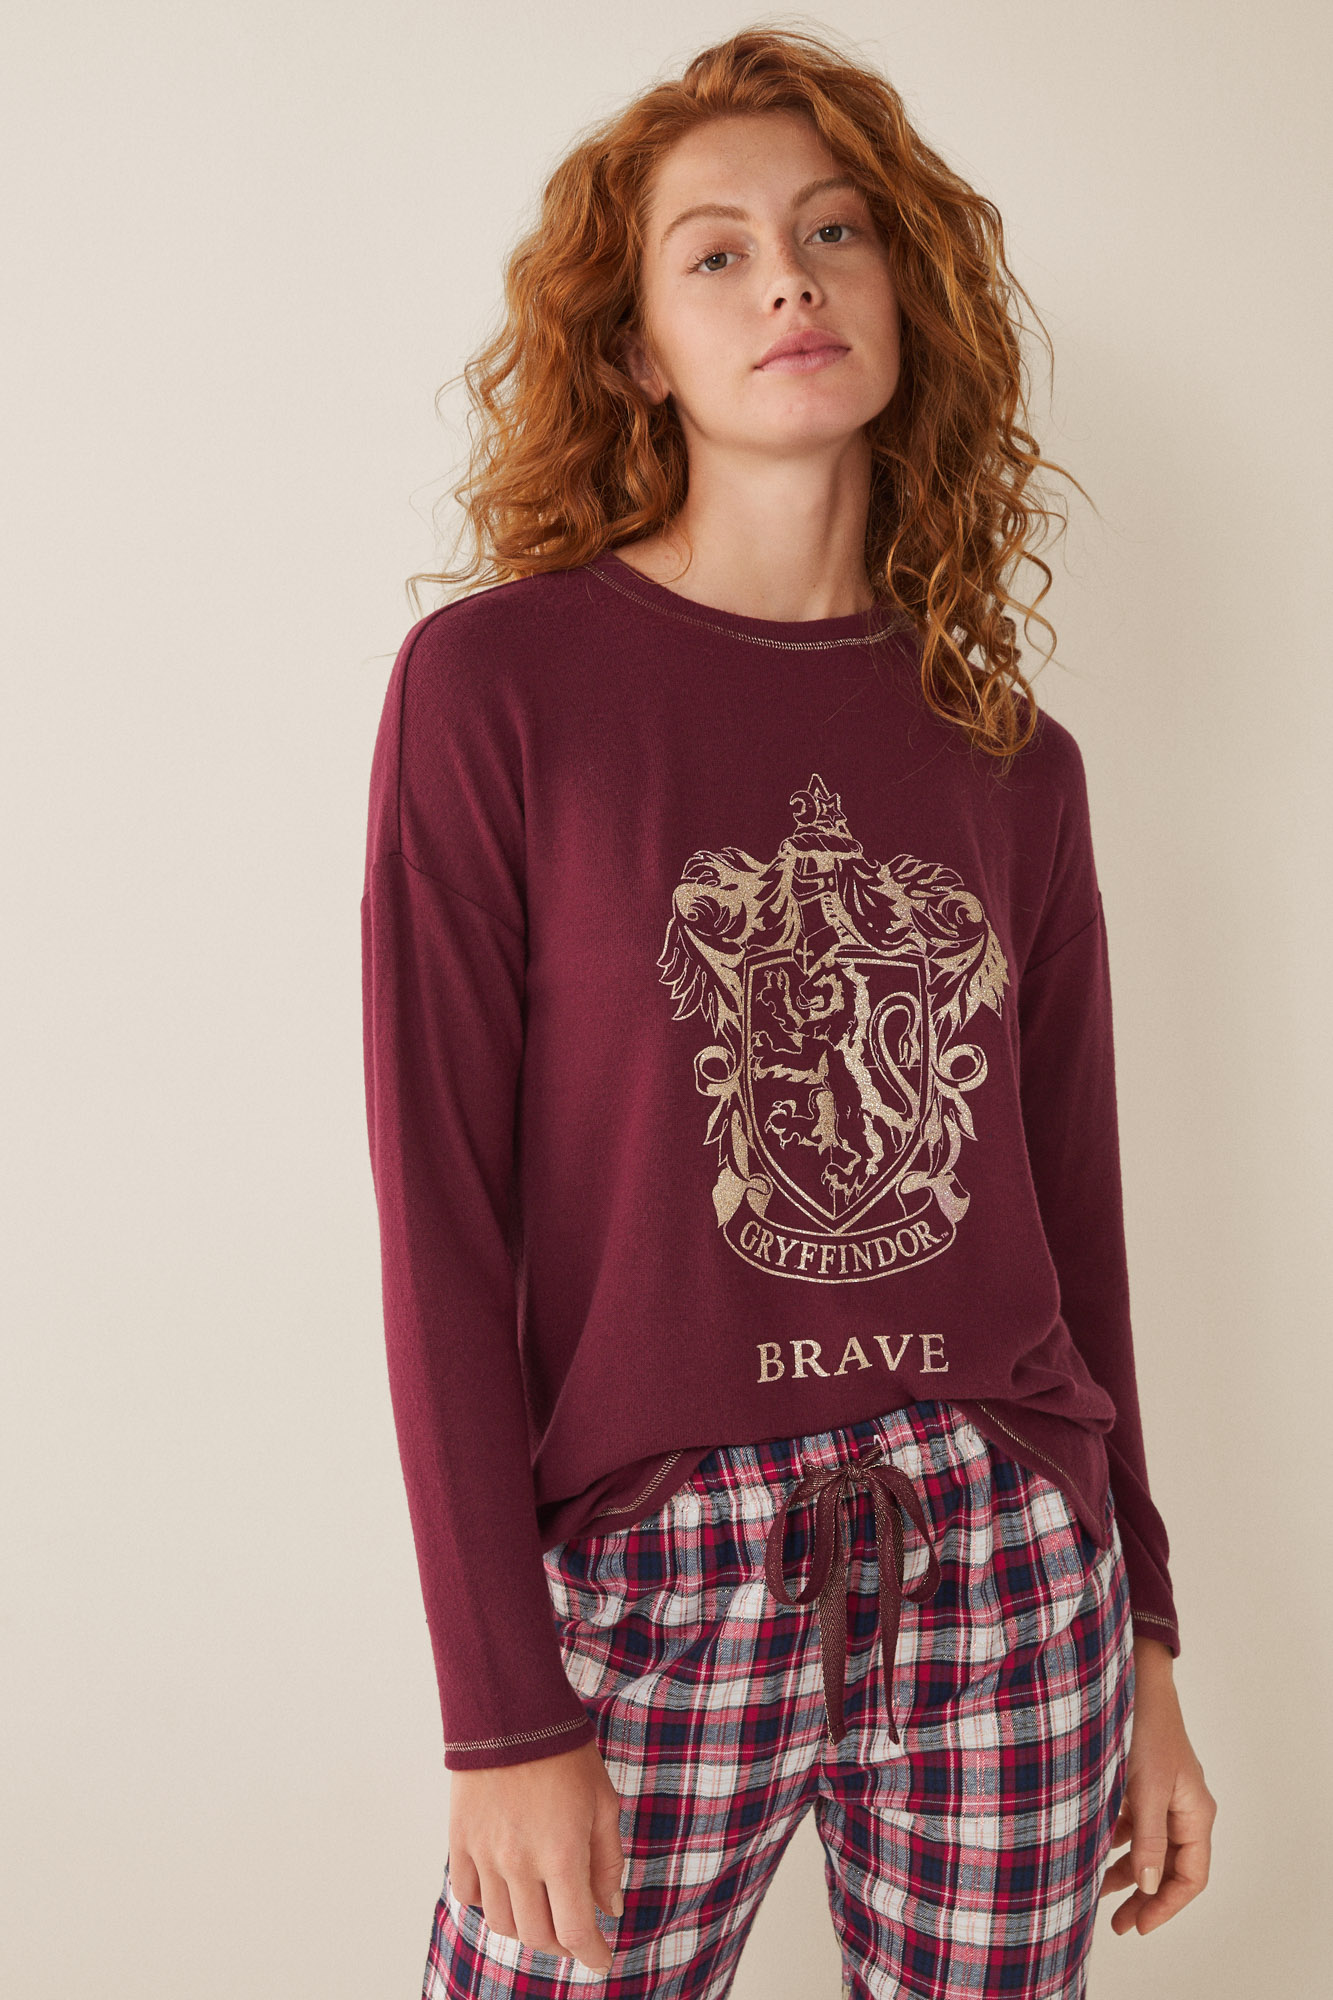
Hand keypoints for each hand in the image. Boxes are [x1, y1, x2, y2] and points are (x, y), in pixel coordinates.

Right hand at [447, 1739, 625, 1971]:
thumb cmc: (565, 1753)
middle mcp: (520, 1863)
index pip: (575, 1930)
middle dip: (561, 1942)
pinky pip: (469, 1893)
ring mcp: (485, 1854)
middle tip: (574, 1932)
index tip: (601, 1959)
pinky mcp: (460, 1841)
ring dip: (526, 1926)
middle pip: (538, 1934)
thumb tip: (609, 1909)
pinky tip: (506, 1886)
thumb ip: (607, 1861)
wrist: (512, 1710)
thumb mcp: (603, 1803)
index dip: (592, 1954)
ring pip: (502, 1921)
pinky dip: (488, 1901)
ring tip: (542, 1910)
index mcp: (562, 1854)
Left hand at [1101, 1635, 1215, 1934]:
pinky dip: (1111, 1840)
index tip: (1139, 1925)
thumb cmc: (1143, 1725)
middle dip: (1143, 1896)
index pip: (1192, 1875)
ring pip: (1145, 1846)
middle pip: (1168, 1866)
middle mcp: (1181, 1805)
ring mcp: (1159, 1792)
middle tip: (1116, 1925)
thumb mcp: (1146, 1787)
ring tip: (1090, 1891)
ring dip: (1122, 1870)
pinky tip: (1087, 1849)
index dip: (1167, 1906)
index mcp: (1195, 1811)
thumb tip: (1150, 1886)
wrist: (1128, 1674)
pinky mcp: (1137, 1779)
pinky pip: (1129, 1822)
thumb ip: (1148, 1838)